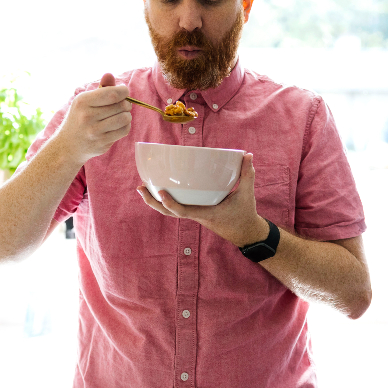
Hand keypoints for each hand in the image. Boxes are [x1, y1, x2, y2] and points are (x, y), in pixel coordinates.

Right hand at [56, 73, 131, 163]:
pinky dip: (125, 126)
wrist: (68, 145)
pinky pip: (124, 130)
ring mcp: (94, 132)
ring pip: (125, 118)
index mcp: (83, 102)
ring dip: (127, 115)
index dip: (123, 91)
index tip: (124, 92)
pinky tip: (118, 125)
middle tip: (122, 105)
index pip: (112, 94)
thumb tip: (109, 74)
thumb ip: (101, 88)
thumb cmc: (79, 118)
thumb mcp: (85, 101)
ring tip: (121, 115)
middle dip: (126, 104)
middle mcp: (87, 116)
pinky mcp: (102, 143)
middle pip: (121, 106)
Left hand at [137, 152, 268, 246]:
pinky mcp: (195, 213)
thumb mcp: (247, 194)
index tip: (160, 191)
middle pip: (168, 213)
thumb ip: (247, 174)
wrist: (246, 233)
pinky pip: (176, 209)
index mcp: (206, 213)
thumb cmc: (245, 214)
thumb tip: (248, 155)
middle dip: (152, 202)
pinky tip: (158, 191)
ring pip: (169, 213)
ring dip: (155, 202)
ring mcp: (194, 216)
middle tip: (140, 187)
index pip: (183, 211)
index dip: (170, 203)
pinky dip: (165, 202)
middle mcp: (196, 216)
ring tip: (142, 188)